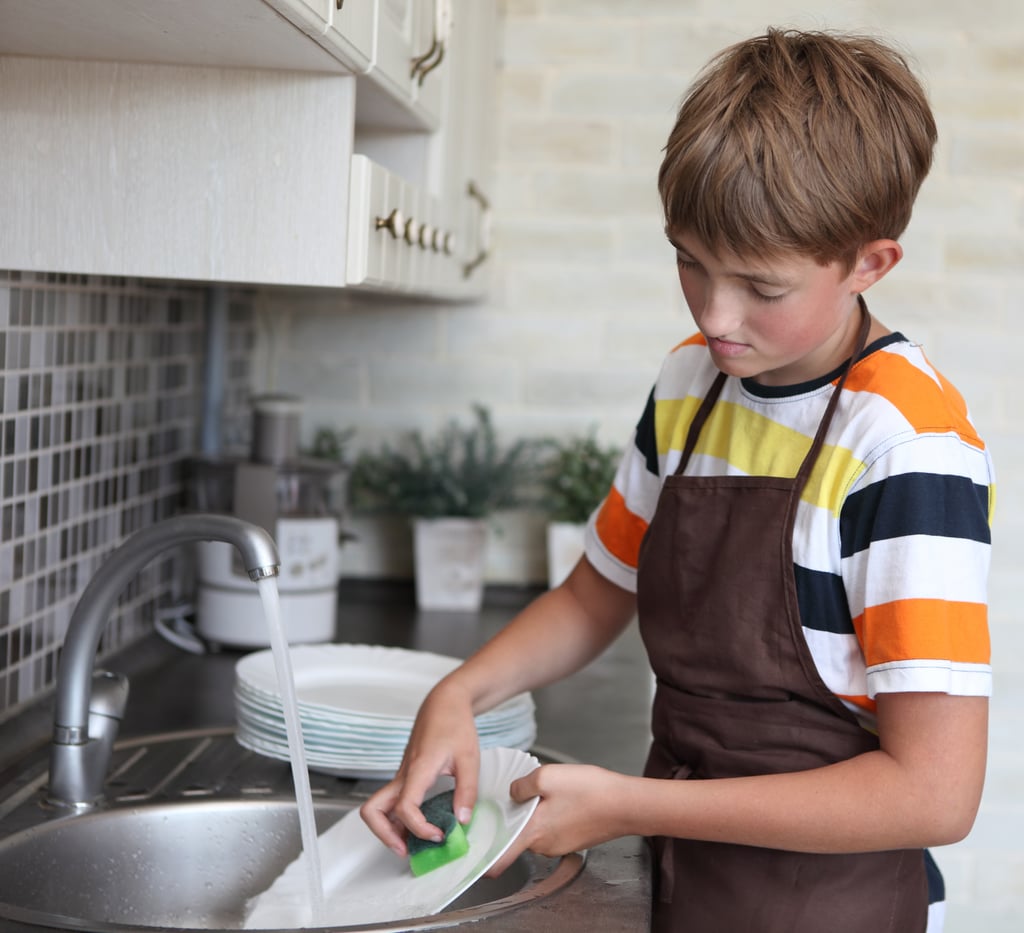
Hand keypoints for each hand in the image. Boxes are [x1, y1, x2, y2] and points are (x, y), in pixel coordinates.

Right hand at [360, 679, 480, 855]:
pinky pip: (392, 802)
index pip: (404, 807)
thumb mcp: (470, 758)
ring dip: (389, 829)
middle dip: (385, 836)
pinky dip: (398, 819)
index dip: (418, 828)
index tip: (439, 834)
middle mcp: (403, 775)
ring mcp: (401, 775)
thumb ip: (467, 791)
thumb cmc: (455, 725)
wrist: (444, 702)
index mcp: (418, 769)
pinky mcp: (405, 775)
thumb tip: (461, 821)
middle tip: (408, 849)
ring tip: (412, 842)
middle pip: (372, 811)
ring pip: (378, 807)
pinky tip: (420, 824)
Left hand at [487, 763, 630, 875]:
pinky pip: (552, 827)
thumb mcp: (547, 776)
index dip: (484, 857)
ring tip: (547, 790)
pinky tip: (563, 797)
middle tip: (519, 793)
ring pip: (535, 829)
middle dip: (514, 816)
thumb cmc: (590, 791)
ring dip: (534, 812)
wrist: (626, 804)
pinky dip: (551, 813)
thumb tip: (513, 792)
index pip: (501, 860)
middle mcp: (544, 846)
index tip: (473, 847)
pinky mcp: (573, 839)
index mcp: (533, 833)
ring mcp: (560, 845)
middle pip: (517, 835)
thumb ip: (522, 785)